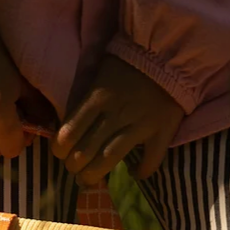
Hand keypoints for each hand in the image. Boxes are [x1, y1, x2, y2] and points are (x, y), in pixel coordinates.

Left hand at [52, 55, 183, 184]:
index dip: (59, 149)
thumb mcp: (98, 74)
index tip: (60, 153)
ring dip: (94, 174)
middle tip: (73, 169)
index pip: (69, 132)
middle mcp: (115, 113)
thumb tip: (67, 125)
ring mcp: (140, 124)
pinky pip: (151, 160)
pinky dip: (141, 171)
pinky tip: (134, 173)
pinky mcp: (162, 130)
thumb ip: (85, 99)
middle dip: (73, 166)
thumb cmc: (128, 62)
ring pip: (109, 159)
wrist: (170, 50)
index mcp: (97, 98)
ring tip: (88, 179)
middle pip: (85, 151)